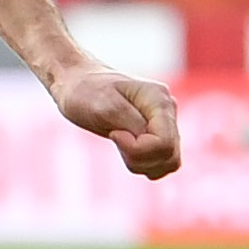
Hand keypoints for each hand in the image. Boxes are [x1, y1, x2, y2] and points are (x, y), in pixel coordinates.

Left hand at [46, 57, 182, 178]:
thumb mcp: (104, 106)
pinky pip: (163, 162)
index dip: (138, 149)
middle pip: (169, 155)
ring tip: (120, 143)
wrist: (79, 84)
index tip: (115, 134)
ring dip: (142, 164)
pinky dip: (145, 164)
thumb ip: (131, 124)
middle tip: (115, 139)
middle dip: (139, 158)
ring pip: (169, 162)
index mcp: (159, 99)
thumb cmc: (87, 91)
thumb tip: (150, 140)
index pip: (164, 143)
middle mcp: (168, 110)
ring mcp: (166, 123)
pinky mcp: (159, 134)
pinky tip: (126, 151)